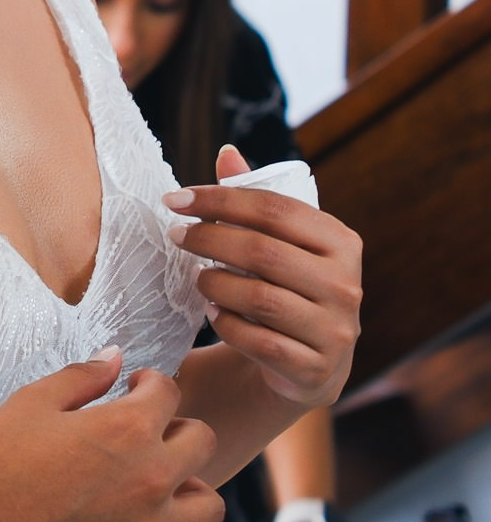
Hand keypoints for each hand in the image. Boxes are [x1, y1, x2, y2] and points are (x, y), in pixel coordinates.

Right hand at [0, 348, 222, 521]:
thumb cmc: (2, 457)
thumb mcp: (35, 401)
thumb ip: (83, 377)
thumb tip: (114, 357)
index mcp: (127, 427)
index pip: (168, 391)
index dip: (149, 382)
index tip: (133, 387)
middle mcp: (152, 473)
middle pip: (199, 437)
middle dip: (175, 424)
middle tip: (144, 428)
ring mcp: (153, 518)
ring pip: (207, 497)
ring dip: (188, 479)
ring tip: (156, 473)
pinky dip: (177, 518)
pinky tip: (147, 506)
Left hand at [166, 146, 362, 407]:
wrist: (307, 361)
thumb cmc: (285, 285)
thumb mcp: (278, 241)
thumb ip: (255, 198)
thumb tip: (227, 153)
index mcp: (340, 241)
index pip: (274, 208)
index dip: (219, 199)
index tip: (174, 199)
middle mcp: (346, 285)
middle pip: (263, 251)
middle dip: (208, 239)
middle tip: (176, 236)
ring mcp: (336, 330)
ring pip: (259, 298)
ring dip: (214, 284)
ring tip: (197, 278)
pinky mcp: (315, 369)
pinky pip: (258, 341)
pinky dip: (226, 324)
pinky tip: (213, 313)